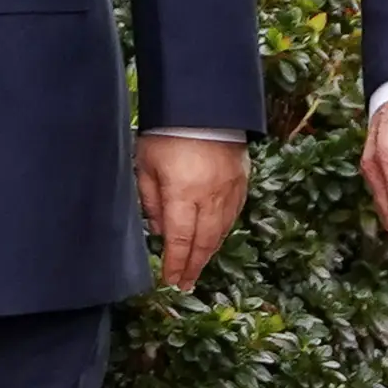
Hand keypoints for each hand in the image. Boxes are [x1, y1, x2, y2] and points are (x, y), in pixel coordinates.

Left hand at [135, 133, 248, 291]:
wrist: (203, 103)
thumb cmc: (167, 131)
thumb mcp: (146, 163)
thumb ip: (150, 198)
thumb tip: (157, 229)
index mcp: (183, 194)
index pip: (179, 240)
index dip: (175, 264)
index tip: (170, 281)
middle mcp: (209, 197)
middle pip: (203, 242)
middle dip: (193, 266)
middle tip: (186, 284)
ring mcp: (229, 189)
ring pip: (221, 231)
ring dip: (209, 252)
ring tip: (198, 266)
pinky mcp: (241, 179)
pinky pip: (233, 214)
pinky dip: (223, 231)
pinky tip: (215, 238)